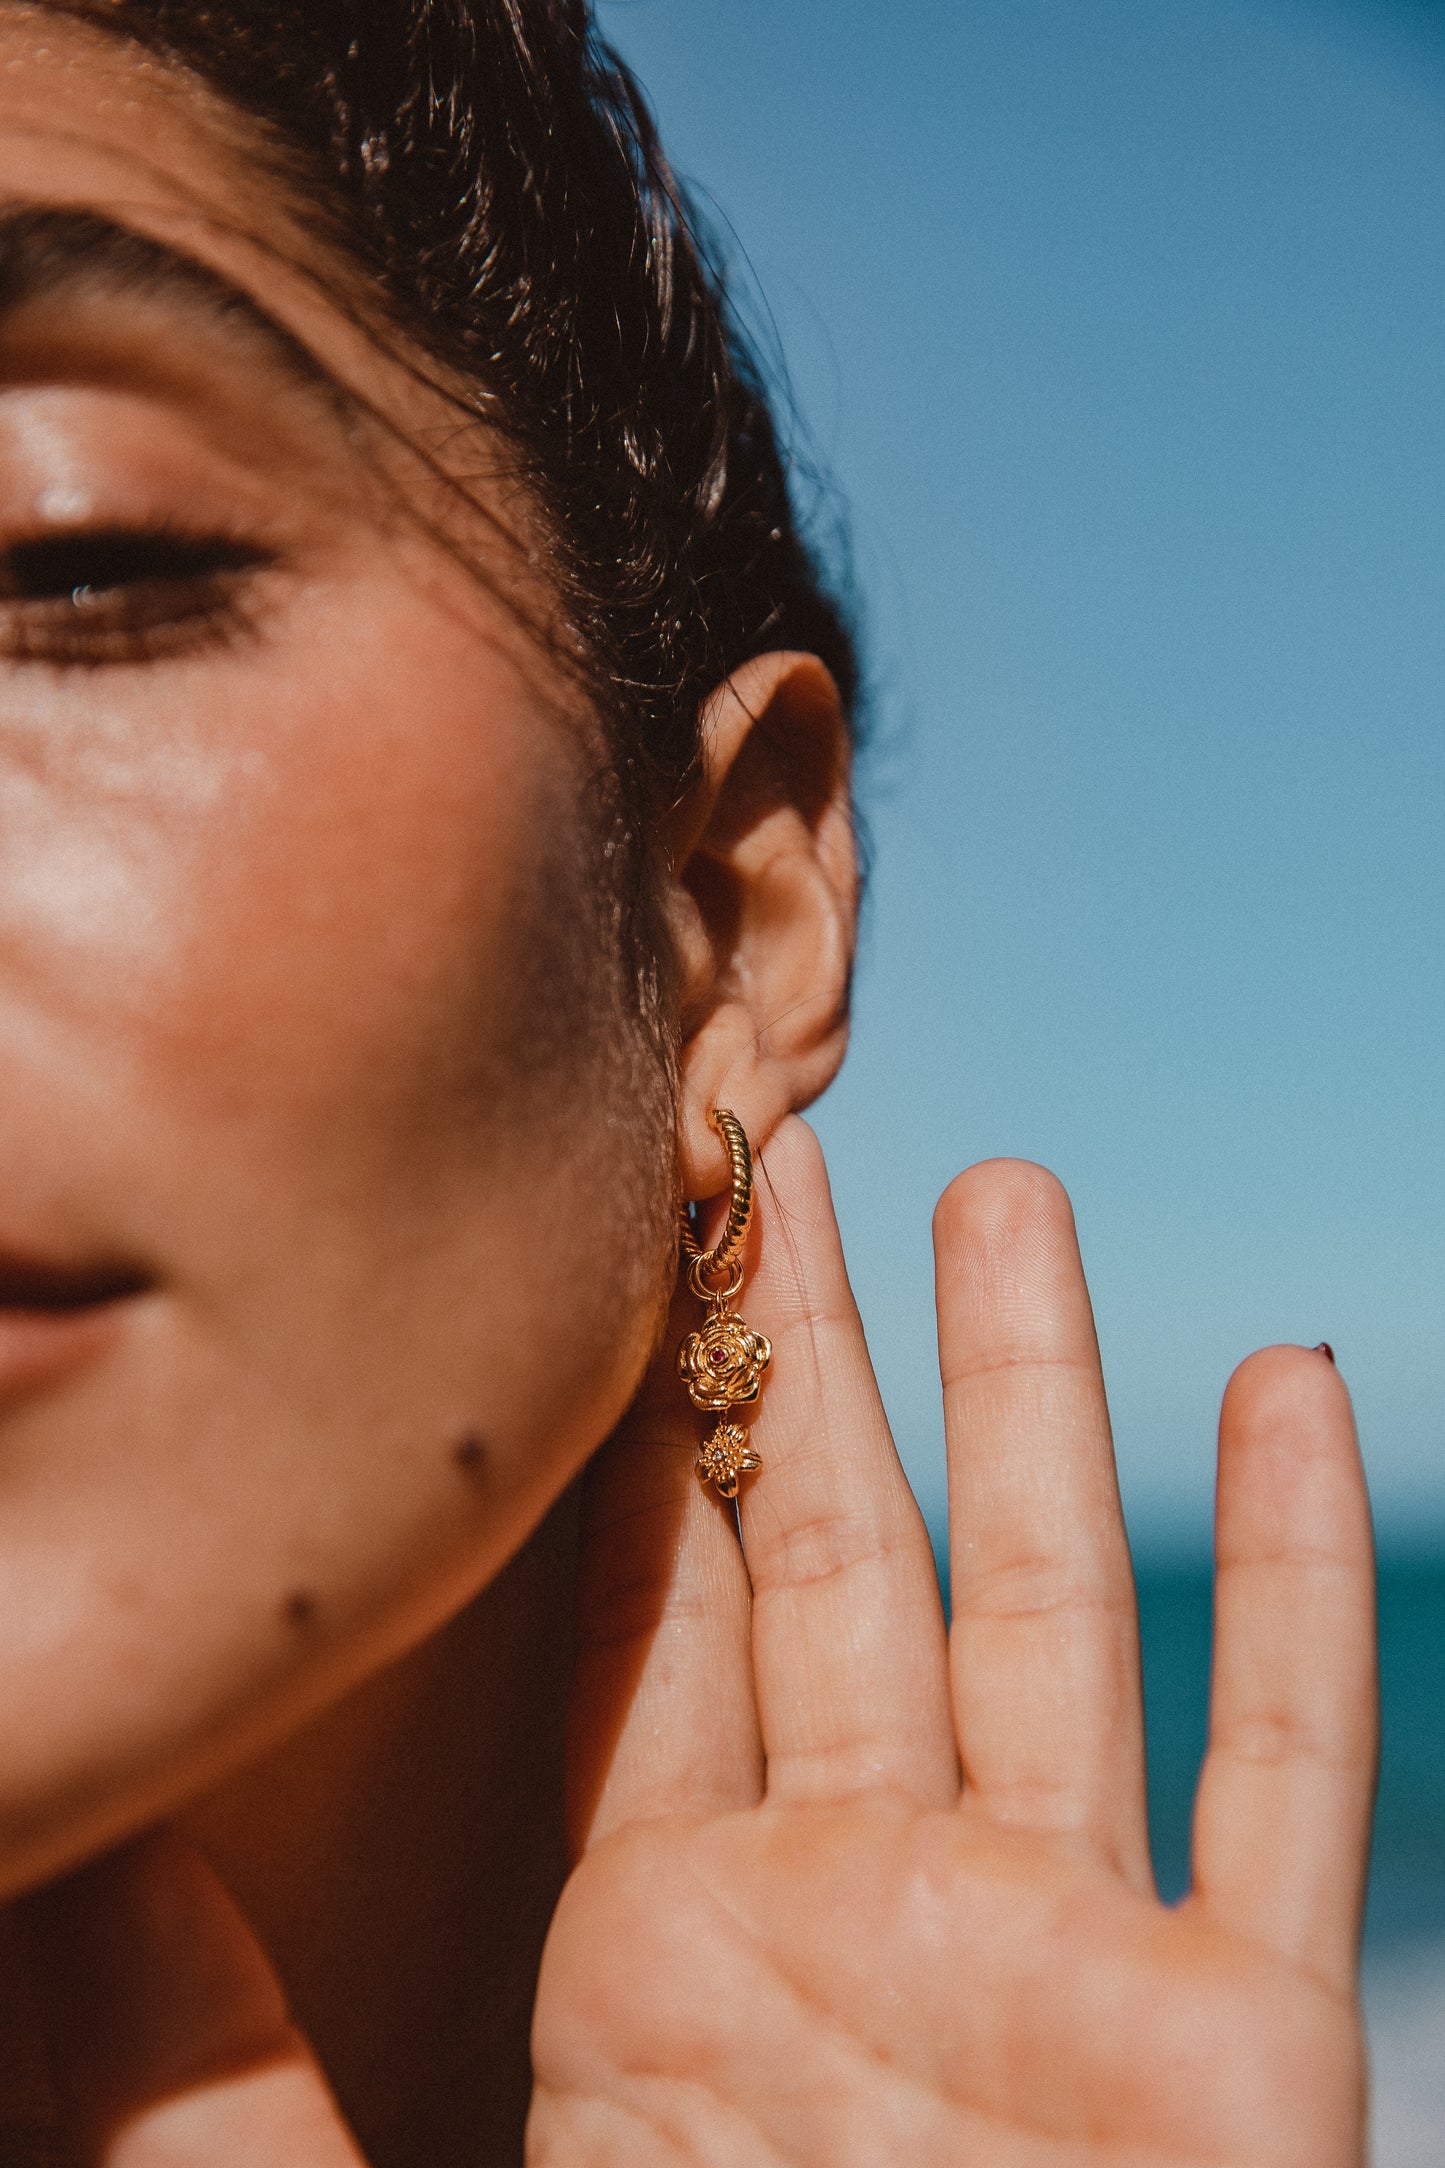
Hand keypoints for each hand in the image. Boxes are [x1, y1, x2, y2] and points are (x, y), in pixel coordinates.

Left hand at [13, 1121, 1375, 2164]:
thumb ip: (192, 2063)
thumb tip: (62, 1850)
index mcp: (668, 1964)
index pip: (668, 1625)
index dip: (657, 1438)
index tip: (638, 1260)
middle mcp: (865, 1923)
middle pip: (852, 1557)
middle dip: (828, 1351)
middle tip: (798, 1150)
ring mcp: (1052, 1967)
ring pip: (1056, 1604)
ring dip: (1039, 1392)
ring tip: (1011, 1190)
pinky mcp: (1234, 2053)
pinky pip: (1284, 1771)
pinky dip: (1305, 1579)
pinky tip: (1297, 1384)